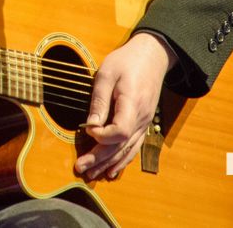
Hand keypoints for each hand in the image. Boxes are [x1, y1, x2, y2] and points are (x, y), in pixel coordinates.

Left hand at [74, 32, 176, 179]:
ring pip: (127, 150)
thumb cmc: (127, 61)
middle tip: (80, 168)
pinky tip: (111, 170)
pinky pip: (133, 147)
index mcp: (133, 103)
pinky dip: (122, 160)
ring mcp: (145, 123)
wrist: (152, 56)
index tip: (88, 130)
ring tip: (91, 175)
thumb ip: (99, 100)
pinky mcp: (143, 124)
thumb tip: (91, 125)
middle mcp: (142, 118)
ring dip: (108, 164)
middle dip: (99, 159)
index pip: (121, 130)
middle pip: (121, 146)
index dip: (103, 136)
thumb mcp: (107, 73)